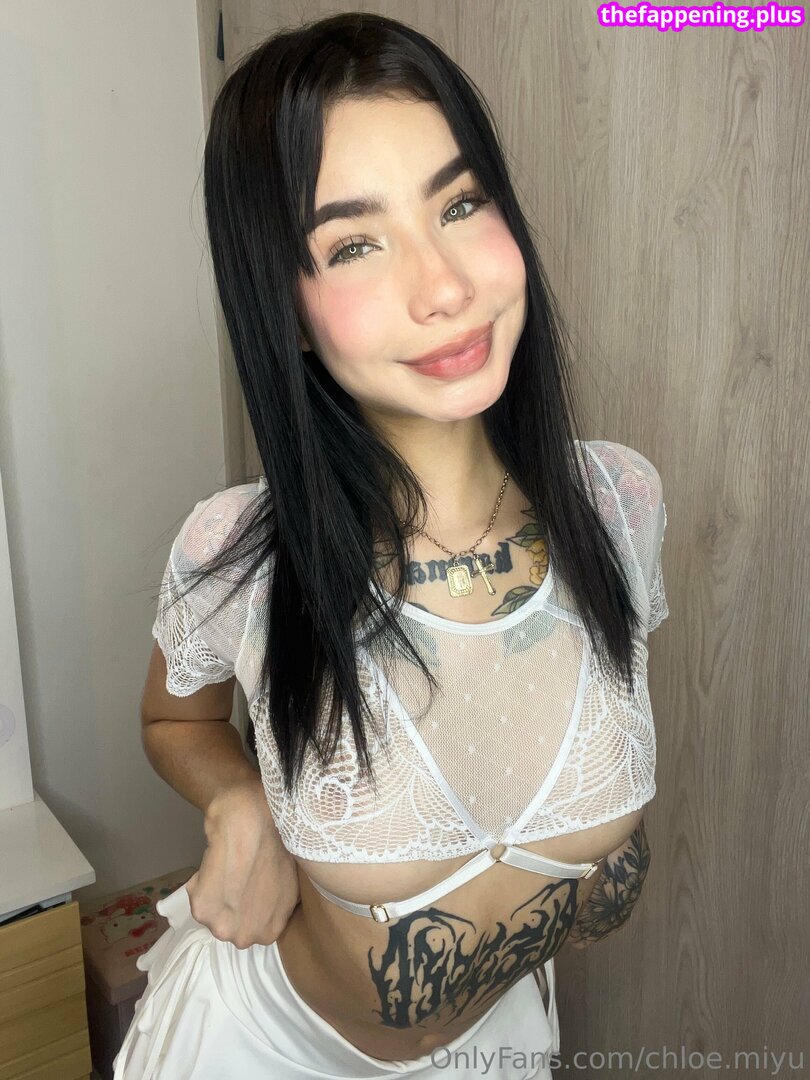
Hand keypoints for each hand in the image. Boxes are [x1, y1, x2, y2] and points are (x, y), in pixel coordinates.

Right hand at [185, 783, 300, 947]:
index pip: (252, 927)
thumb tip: (267, 899)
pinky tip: (215, 862)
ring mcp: (223, 927)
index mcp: (270, 931)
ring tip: (226, 866)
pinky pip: (196, 896)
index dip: (248, 904)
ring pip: (211, 911)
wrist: (253, 822)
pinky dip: (201, 880)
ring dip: (214, 892)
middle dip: (230, 903)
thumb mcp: (289, 881)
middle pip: (230, 924)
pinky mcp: (202, 910)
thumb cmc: (278, 844)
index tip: (248, 884)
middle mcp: (246, 936)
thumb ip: (275, 902)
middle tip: (236, 875)